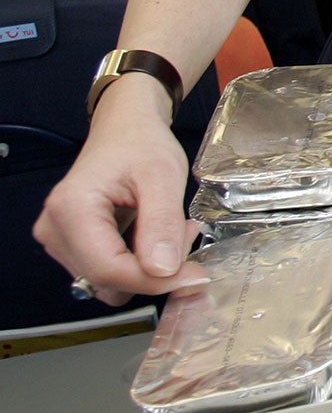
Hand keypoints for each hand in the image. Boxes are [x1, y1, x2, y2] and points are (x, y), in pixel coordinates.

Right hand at [33, 74, 205, 304]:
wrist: (126, 129)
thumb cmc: (140, 144)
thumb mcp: (163, 177)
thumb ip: (161, 224)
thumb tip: (162, 271)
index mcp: (71, 209)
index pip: (108, 270)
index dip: (154, 281)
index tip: (194, 274)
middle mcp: (55, 230)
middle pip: (108, 280)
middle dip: (155, 270)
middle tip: (187, 234)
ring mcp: (60, 240)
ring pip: (110, 282)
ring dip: (149, 267)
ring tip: (173, 230)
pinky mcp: (72, 245)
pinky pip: (108, 272)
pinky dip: (139, 263)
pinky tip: (157, 236)